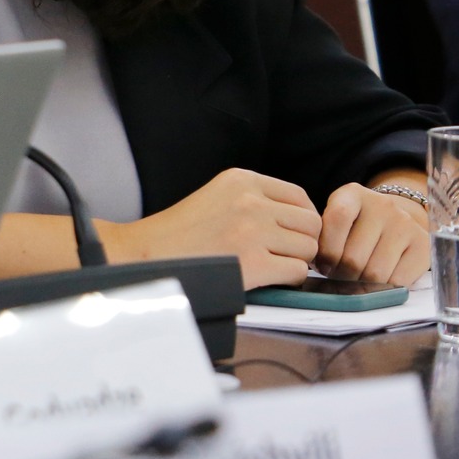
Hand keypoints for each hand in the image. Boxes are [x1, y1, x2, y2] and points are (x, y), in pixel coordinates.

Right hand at [103, 167, 321, 289]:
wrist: (148, 254)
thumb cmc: (180, 231)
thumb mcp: (217, 196)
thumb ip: (256, 199)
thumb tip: (302, 220)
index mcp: (242, 180)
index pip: (299, 196)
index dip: (301, 219)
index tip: (290, 233)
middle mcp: (252, 201)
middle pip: (310, 223)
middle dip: (302, 241)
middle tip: (282, 253)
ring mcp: (254, 231)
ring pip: (308, 249)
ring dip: (295, 261)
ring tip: (270, 264)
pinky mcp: (254, 262)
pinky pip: (297, 272)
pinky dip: (288, 279)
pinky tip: (267, 277)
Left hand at [315, 175, 430, 286]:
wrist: (397, 220)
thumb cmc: (356, 225)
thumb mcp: (336, 220)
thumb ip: (323, 236)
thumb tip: (311, 264)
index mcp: (353, 194)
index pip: (337, 219)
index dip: (325, 250)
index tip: (322, 265)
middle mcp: (383, 205)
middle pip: (354, 256)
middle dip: (341, 274)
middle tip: (338, 277)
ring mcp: (406, 224)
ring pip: (375, 272)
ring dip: (361, 284)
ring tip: (355, 279)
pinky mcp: (424, 245)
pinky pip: (398, 280)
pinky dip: (384, 288)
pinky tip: (377, 281)